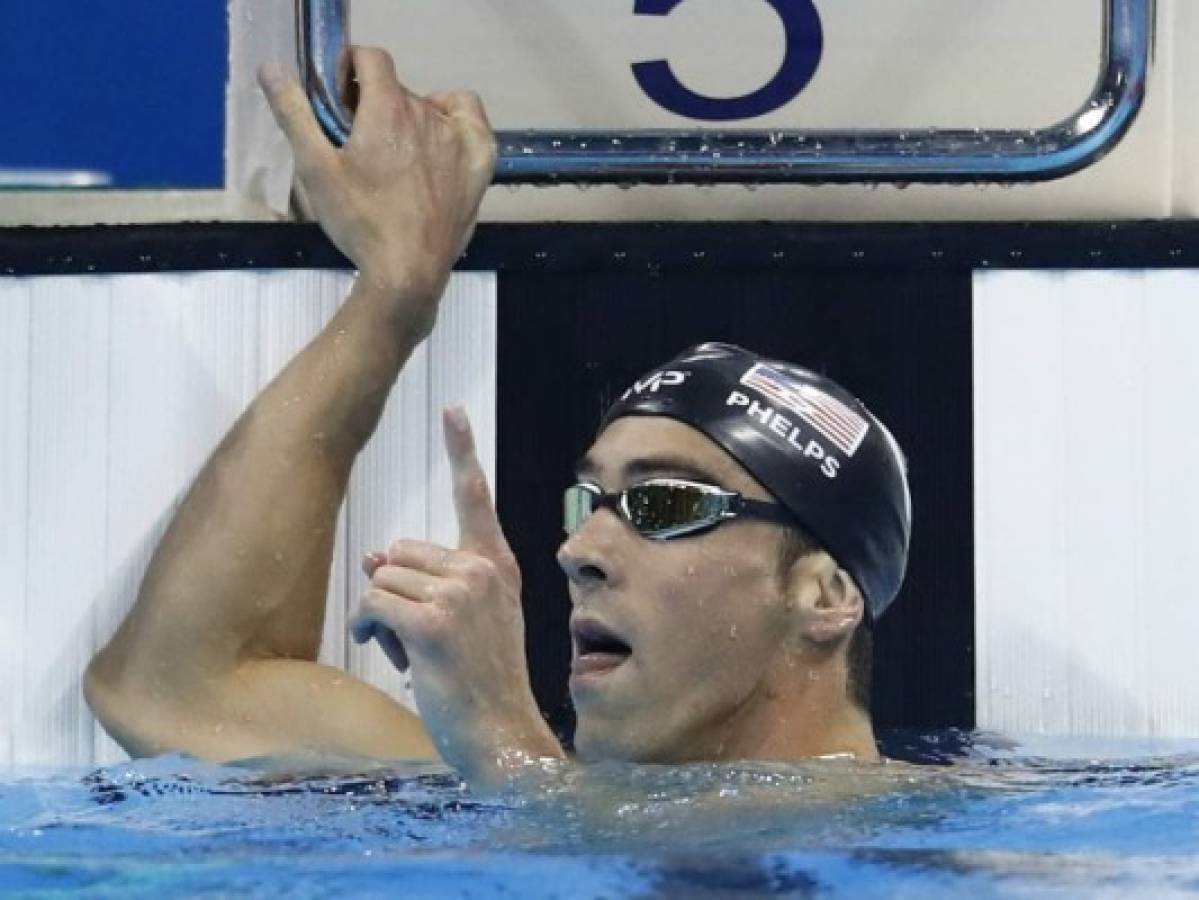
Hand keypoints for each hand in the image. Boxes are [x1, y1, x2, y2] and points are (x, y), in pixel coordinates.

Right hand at [259, 48, 495, 336]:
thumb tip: (272, 69)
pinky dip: (454, 119)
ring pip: (430, 108)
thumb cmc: (359, 222)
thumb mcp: (315, 168)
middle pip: (397, 90)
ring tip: (394, 157)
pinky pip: (471, 119)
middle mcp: (427, 115)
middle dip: (374, 105)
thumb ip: (294, 114)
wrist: (408, 270)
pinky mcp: (480, 163)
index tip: (340, 100)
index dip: (351, 69)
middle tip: (359, 146)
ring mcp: (458, 139)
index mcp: (387, 109)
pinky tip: (439, 141)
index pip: (371, 58)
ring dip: (409, 119)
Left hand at [350, 407, 562, 781]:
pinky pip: (372, 605)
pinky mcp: (432, 621)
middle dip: (396, 593)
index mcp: (497, 565)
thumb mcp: (463, 622)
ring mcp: (460, 593)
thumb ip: (427, 583)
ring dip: (382, 619)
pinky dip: (370, 631)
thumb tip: (373, 558)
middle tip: (423, 639)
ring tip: (415, 654)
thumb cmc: (480, 683)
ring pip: (382, 580)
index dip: (462, 450)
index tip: (452, 408)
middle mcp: (482, 570)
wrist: (501, 734)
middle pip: (400, 552)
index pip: (474, 498)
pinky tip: (395, 657)